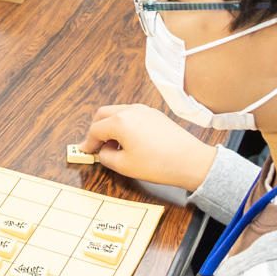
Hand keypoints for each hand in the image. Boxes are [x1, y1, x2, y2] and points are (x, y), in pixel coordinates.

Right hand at [81, 104, 217, 191]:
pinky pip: (132, 114)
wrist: (190, 162)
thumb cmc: (159, 164)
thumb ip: (105, 157)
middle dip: (96, 129)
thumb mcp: (124, 165)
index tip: (86, 151)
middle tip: (95, 145)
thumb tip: (102, 151)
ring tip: (112, 144)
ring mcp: (144, 110)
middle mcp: (130, 110)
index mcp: (120, 122)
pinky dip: (124, 123)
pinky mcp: (155, 114)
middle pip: (103, 114)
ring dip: (110, 125)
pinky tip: (129, 139)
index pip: (95, 130)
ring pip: (118, 112)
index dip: (88, 142)